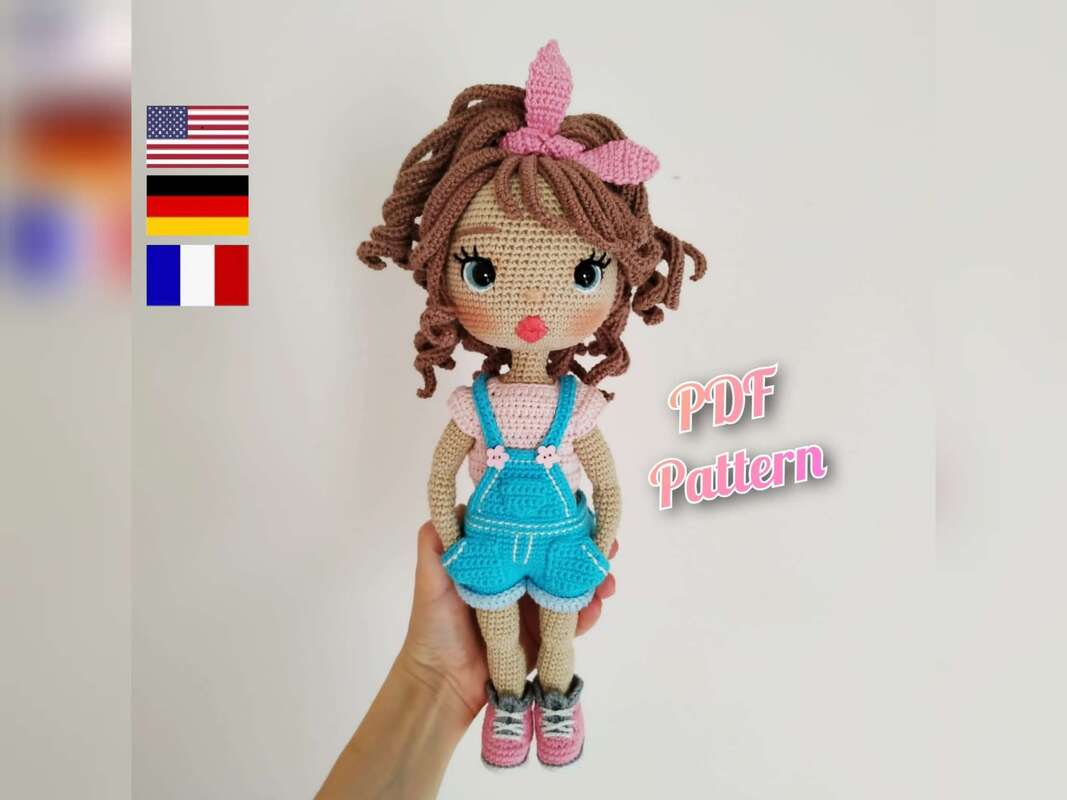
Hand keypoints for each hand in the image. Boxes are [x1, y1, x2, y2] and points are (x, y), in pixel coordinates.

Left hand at [397, 507, 617, 715]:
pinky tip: (594, 608)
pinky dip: (587, 615)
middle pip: (558, 558)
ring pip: (571, 588)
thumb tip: (462, 504)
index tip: (579, 512)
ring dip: (593, 582)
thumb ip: (437, 543)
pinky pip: (571, 622)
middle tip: (609, 548)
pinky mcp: (543, 637)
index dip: (556, 522)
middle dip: (585, 550)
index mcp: (498, 562)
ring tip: (606, 583)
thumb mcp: (431, 577)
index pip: (532, 534)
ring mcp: (533, 609)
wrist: (441, 682)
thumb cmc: (434, 624)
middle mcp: (519, 581)